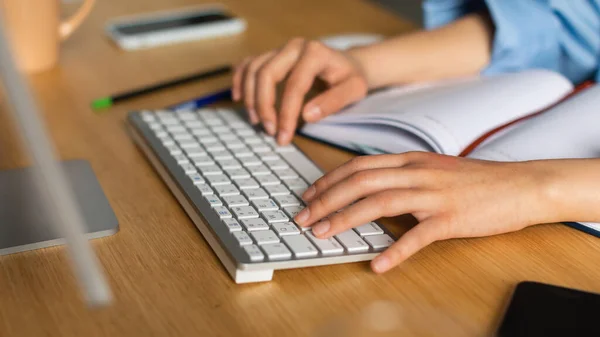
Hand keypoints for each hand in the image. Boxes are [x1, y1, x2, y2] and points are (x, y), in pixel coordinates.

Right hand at [232, 38, 367, 144]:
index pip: (294, 85)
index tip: (284, 136)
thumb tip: (307, 115)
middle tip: (269, 131)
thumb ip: (332, 102)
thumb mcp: (353, 91)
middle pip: (266, 74)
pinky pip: (248, 64)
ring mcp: (280, 49)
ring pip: (253, 70)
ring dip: (250, 98)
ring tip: (257, 122)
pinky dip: (239, 81)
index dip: (286, 113)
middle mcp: (294, 47)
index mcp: (315, 53)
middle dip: (264, 106)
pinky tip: (238, 98)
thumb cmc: (350, 78)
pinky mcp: (272, 55)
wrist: (349, 64)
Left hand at [293, 152, 556, 272]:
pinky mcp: (450, 219)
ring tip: (322, 234)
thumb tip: (371, 186)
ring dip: (345, 219)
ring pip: (379, 203)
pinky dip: (393, 251)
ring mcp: (433, 194)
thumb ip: (403, 174)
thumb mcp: (434, 168)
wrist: (521, 185)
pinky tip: (377, 265)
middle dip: (325, 200)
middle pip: (360, 182)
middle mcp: (417, 172)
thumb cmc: (476, 180)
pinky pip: (417, 236)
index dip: (329, 180)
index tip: (308, 194)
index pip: (359, 166)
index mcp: (411, 160)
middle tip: (303, 217)